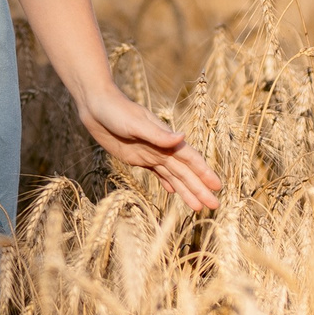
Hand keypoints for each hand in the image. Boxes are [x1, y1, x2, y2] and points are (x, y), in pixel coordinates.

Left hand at [77, 87, 222, 210]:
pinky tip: (174, 193)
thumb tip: (183, 137)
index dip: (204, 172)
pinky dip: (167, 183)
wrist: (96, 106)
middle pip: (185, 172)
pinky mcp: (138, 158)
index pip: (190, 158)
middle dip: (199, 188)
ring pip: (173, 176)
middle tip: (214, 206)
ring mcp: (150, 153)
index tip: (217, 186)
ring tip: (198, 207)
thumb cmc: (116, 111)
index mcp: (165, 138)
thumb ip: (158, 134)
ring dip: (186, 191)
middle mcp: (162, 147)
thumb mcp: (136, 123)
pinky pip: (157, 173)